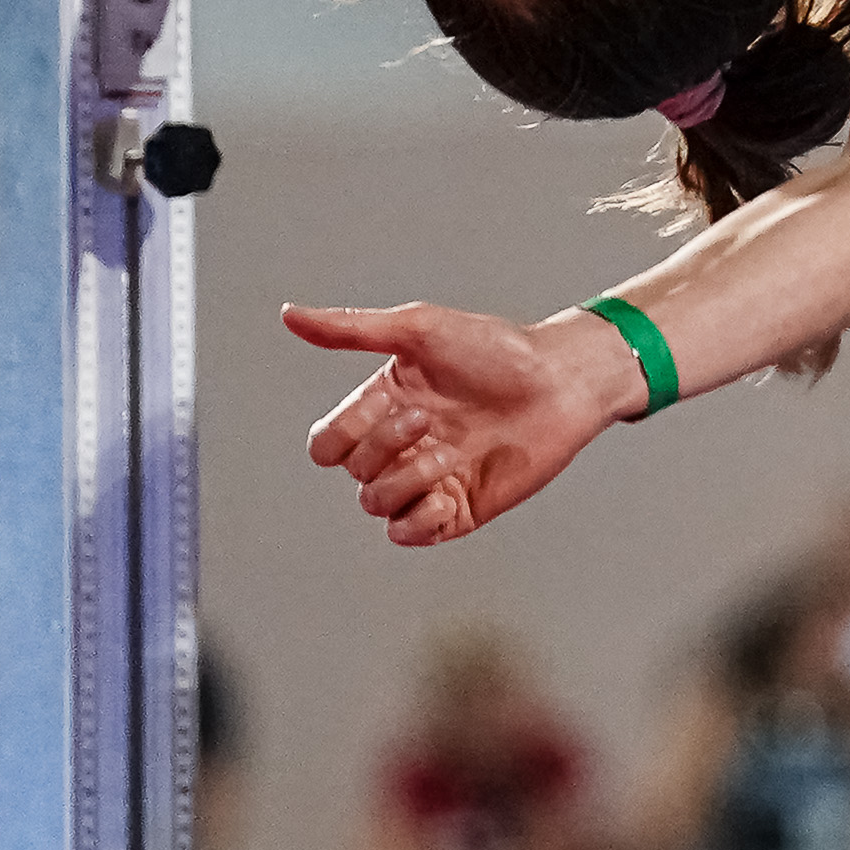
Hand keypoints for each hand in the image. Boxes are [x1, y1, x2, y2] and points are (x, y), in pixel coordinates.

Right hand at [284, 300, 633, 545]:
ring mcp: (428, 480)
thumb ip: (350, 329)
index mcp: (382, 406)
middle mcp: (400, 446)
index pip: (326, 444)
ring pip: (376, 505)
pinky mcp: (458, 510)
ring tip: (452, 452)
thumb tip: (287, 314)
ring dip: (408, 480)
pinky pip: (410, 535)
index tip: (391, 403)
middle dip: (385, 448)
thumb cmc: (498, 350)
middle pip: (352, 473)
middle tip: (430, 420)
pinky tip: (451, 491)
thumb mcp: (419, 330)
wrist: (562, 383)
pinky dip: (420, 520)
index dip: (344, 434)